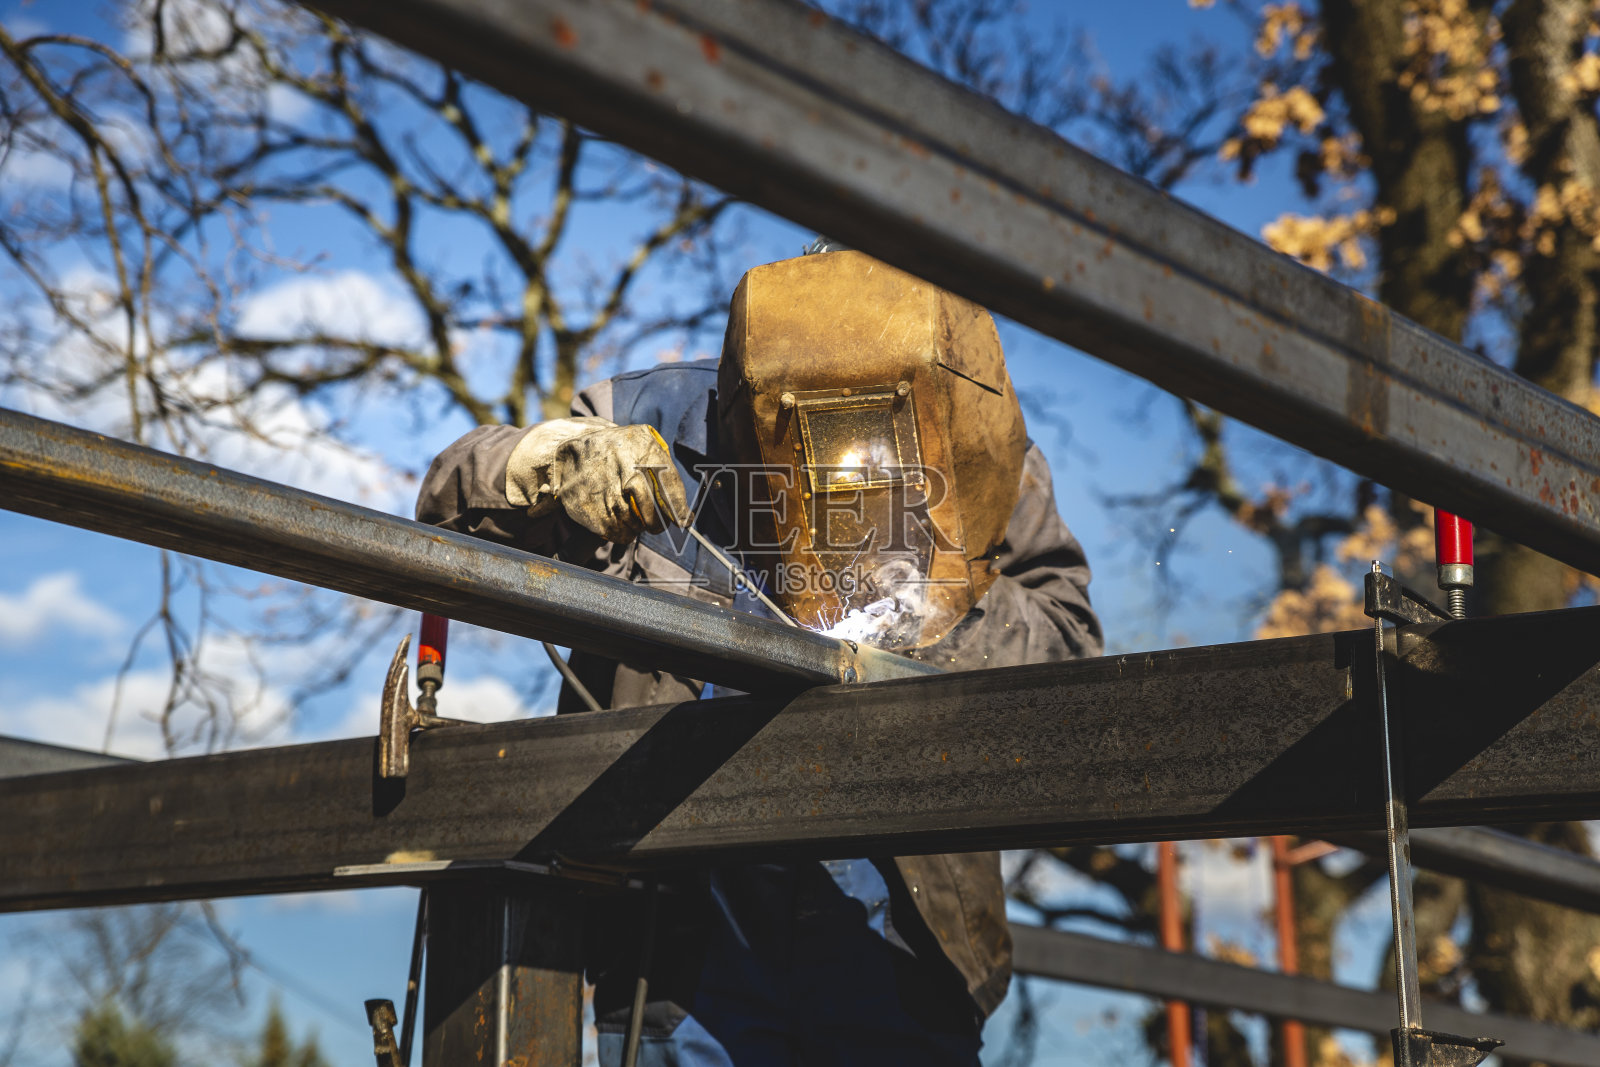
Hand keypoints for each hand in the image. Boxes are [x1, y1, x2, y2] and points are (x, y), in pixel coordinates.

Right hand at [506, 418, 689, 543]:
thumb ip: (666, 473)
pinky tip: (621, 527)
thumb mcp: (645, 445)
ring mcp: (600, 481)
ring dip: (637, 529)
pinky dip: (619, 534)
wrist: (578, 446)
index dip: (677, 508)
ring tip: (637, 524)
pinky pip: (609, 528)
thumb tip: (687, 517)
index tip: (683, 522)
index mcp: (641, 445)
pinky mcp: (583, 499)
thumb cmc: (622, 451)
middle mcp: (620, 462)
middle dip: (656, 524)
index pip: (668, 483)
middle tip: (657, 527)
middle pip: (649, 508)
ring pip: (628, 522)